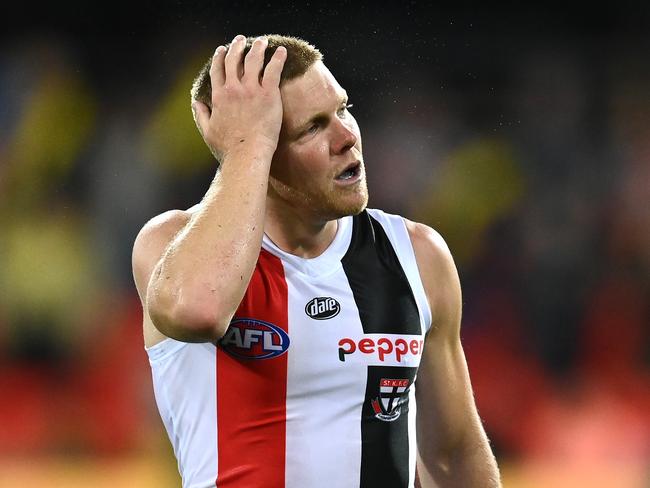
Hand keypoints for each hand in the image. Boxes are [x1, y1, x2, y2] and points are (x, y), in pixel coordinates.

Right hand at [193, 35, 286, 160]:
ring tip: (263, 42)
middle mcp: (233, 89)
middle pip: (234, 60)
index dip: (220, 57)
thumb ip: (201, 114)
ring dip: (257, 48)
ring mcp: (251, 90)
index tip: (222, 49)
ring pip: (253, 61)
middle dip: (237, 47)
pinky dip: (277, 58)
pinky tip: (281, 51)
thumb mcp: (208, 131)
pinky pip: (273, 70)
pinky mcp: (268, 94)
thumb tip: (196, 102)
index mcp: (219, 97)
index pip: (218, 70)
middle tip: (242, 40)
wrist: (247, 154)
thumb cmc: (228, 149)